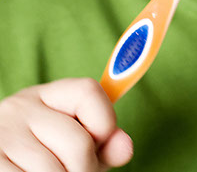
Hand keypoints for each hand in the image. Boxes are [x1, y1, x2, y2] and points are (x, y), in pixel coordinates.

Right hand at [0, 78, 132, 170]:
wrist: (0, 161)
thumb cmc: (43, 155)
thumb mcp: (75, 141)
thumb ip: (104, 142)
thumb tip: (126, 147)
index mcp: (48, 94)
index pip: (88, 91)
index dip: (105, 121)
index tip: (101, 143)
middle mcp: (22, 107)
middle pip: (78, 142)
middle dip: (86, 168)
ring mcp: (3, 134)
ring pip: (54, 171)